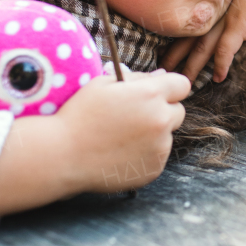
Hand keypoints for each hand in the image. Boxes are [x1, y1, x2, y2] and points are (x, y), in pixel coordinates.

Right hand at [60, 69, 190, 192]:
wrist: (63, 155)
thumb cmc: (79, 115)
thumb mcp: (103, 83)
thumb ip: (137, 78)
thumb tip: (160, 76)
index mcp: (151, 94)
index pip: (182, 85)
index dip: (170, 88)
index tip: (157, 94)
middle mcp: (161, 120)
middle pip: (178, 112)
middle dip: (163, 111)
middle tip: (135, 117)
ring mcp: (160, 147)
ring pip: (167, 136)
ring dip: (153, 135)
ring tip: (121, 138)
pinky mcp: (154, 169)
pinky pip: (158, 157)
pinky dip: (145, 155)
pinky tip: (121, 153)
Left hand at [161, 0, 245, 83]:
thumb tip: (216, 4)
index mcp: (206, 3)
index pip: (183, 24)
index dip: (171, 39)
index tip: (161, 51)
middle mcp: (210, 13)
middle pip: (186, 39)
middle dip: (173, 57)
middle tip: (162, 71)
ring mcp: (223, 20)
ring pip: (201, 49)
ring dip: (192, 67)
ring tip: (184, 82)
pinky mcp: (238, 25)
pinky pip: (226, 50)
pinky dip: (221, 64)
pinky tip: (218, 78)